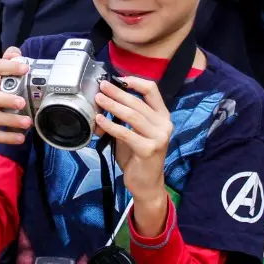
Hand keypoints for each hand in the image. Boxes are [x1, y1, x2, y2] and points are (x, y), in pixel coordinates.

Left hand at [93, 75, 172, 235]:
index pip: (152, 90)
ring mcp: (159, 137)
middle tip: (101, 86)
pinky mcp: (149, 150)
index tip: (118, 79)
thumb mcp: (132, 133)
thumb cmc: (138, 156)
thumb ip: (122, 118)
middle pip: (138, 102)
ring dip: (113, 106)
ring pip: (133, 115)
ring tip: (98, 99)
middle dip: (117, 92)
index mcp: (162, 116)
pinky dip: (110, 125)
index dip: (135, 82)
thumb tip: (101, 102)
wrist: (146, 184)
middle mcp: (164, 125)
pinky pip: (126, 133)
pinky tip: (99, 120)